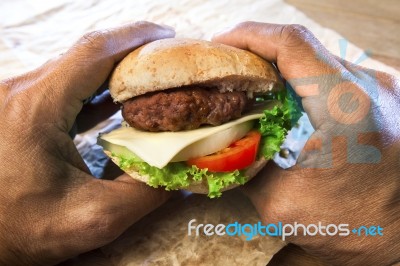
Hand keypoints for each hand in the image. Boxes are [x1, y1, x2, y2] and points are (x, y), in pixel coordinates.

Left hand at [0, 21, 174, 264]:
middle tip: (166, 59)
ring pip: (74, 68)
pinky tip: (116, 98)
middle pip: (85, 54)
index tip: (168, 36)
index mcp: (35, 109)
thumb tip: (182, 167)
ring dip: (113, 69)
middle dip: (130, 52)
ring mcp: (15, 98)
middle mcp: (20, 93)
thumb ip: (145, 192)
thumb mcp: (94, 219)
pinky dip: (94, 87)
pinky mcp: (18, 110)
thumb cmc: (21, 230)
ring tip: (148, 76)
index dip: (135, 37)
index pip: (94, 53)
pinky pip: (63, 86)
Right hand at [213, 22, 399, 264]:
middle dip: (257, 49)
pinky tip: (281, 95)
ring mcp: (380, 87)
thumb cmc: (355, 227)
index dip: (249, 36)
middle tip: (227, 66)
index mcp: (348, 107)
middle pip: (302, 46)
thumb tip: (217, 142)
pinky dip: (299, 76)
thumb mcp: (283, 204)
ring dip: (279, 63)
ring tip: (248, 80)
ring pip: (316, 56)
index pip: (292, 45)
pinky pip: (330, 72)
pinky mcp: (380, 95)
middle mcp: (371, 86)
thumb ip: (244, 167)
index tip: (219, 45)